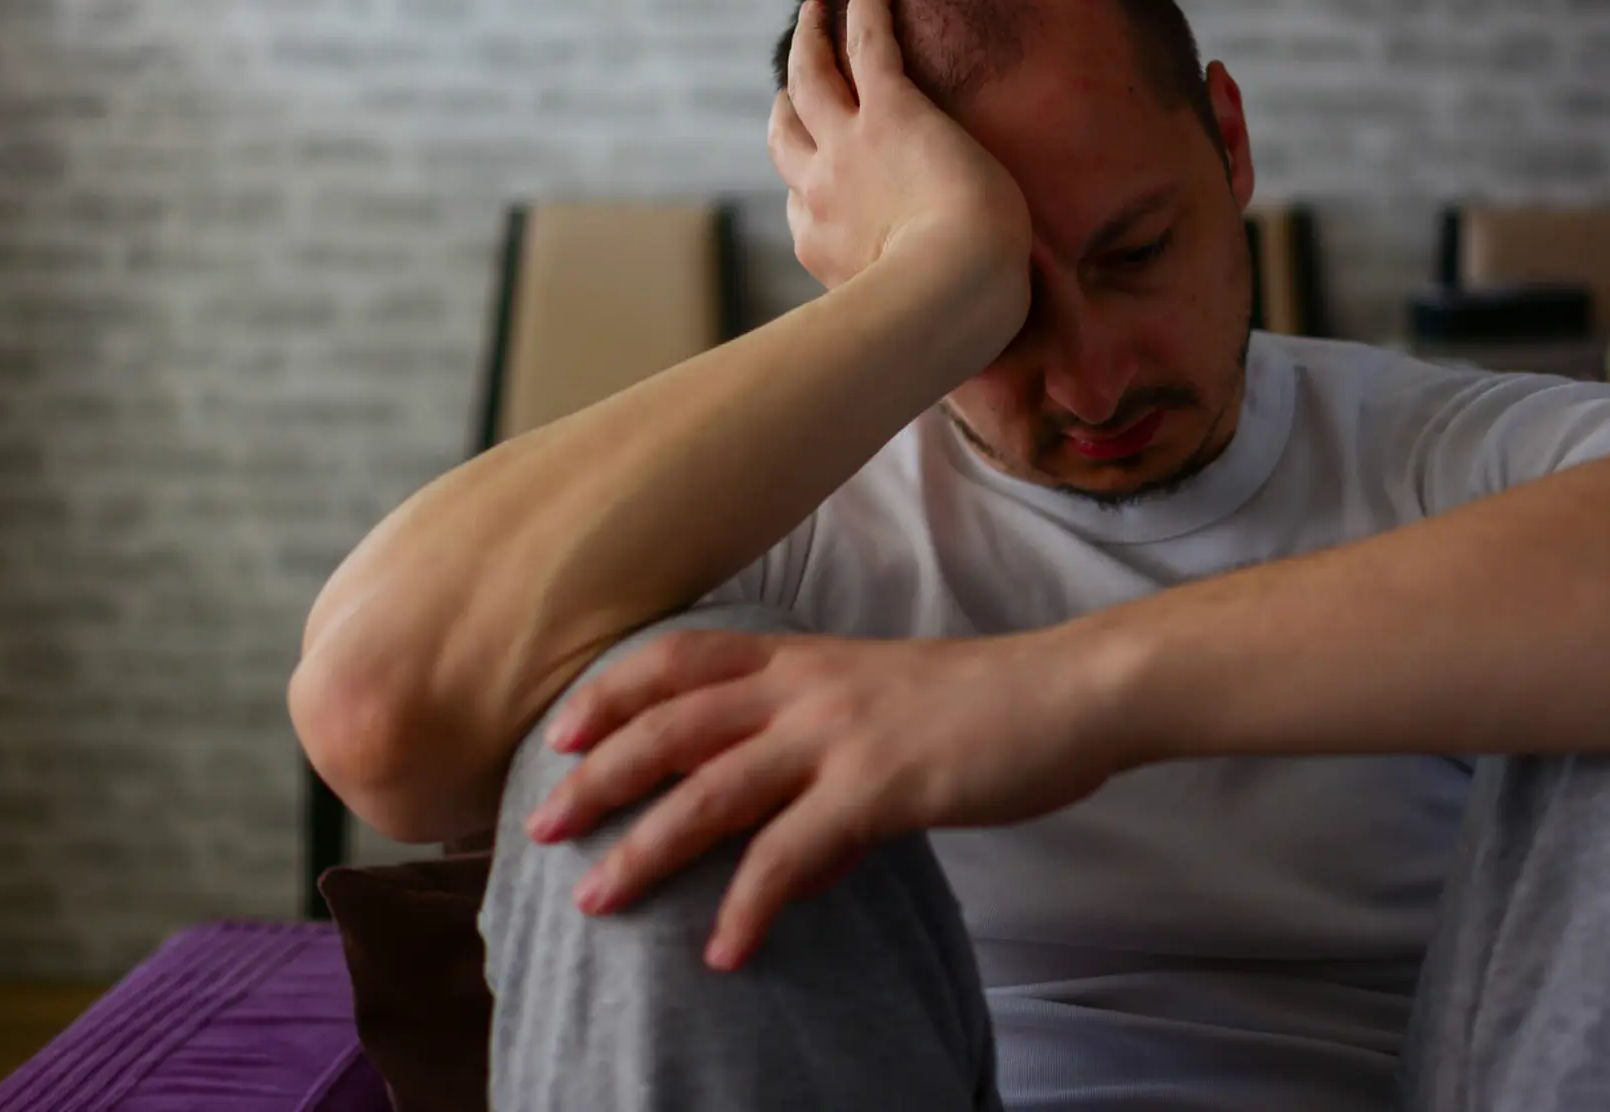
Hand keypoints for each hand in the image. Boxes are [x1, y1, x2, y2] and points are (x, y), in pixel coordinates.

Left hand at [524, 626, 1119, 969]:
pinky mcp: (878, 787)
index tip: (561, 731)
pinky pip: (790, 856)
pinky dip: (748, 907)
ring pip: (709, 791)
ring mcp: (838, 734)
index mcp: (801, 658)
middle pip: (670, 724)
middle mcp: (805, 687)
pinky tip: (725, 952)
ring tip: (597, 899)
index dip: (611, 692)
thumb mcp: (885, 706)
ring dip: (645, 849)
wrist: (1066, 693)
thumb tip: (791, 850)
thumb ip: (823, 762)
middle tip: (542, 826)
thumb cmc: (982, 703)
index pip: (680, 658)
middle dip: (597, 777)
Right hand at [771, 0, 1032, 301]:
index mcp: (823, 248)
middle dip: (785, 105)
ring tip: (814, 12)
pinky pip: (868, 47)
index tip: (813, 171)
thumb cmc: (949, 323)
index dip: (804, 181)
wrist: (953, 294)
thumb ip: (905, 323)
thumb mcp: (909, 329)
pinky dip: (865, 12)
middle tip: (789, 84)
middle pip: (786, 137)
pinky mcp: (892, 112)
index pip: (801, 206)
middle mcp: (821, 192)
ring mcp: (848, 148)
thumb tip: (943, 350)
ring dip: (809, 42)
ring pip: (812, 80)